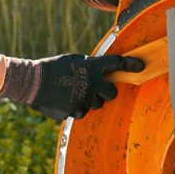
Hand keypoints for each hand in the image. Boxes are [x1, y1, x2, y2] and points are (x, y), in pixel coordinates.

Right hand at [0, 54, 144, 120]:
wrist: (32, 82)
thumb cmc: (51, 68)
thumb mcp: (71, 61)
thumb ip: (88, 66)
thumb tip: (98, 71)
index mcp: (91, 67)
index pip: (117, 63)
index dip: (131, 64)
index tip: (141, 66)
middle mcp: (92, 83)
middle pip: (112, 93)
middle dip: (107, 92)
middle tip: (97, 89)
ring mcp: (85, 99)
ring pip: (97, 104)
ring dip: (90, 100)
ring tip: (74, 93)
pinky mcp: (76, 110)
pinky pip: (83, 112)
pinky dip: (77, 108)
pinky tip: (66, 101)